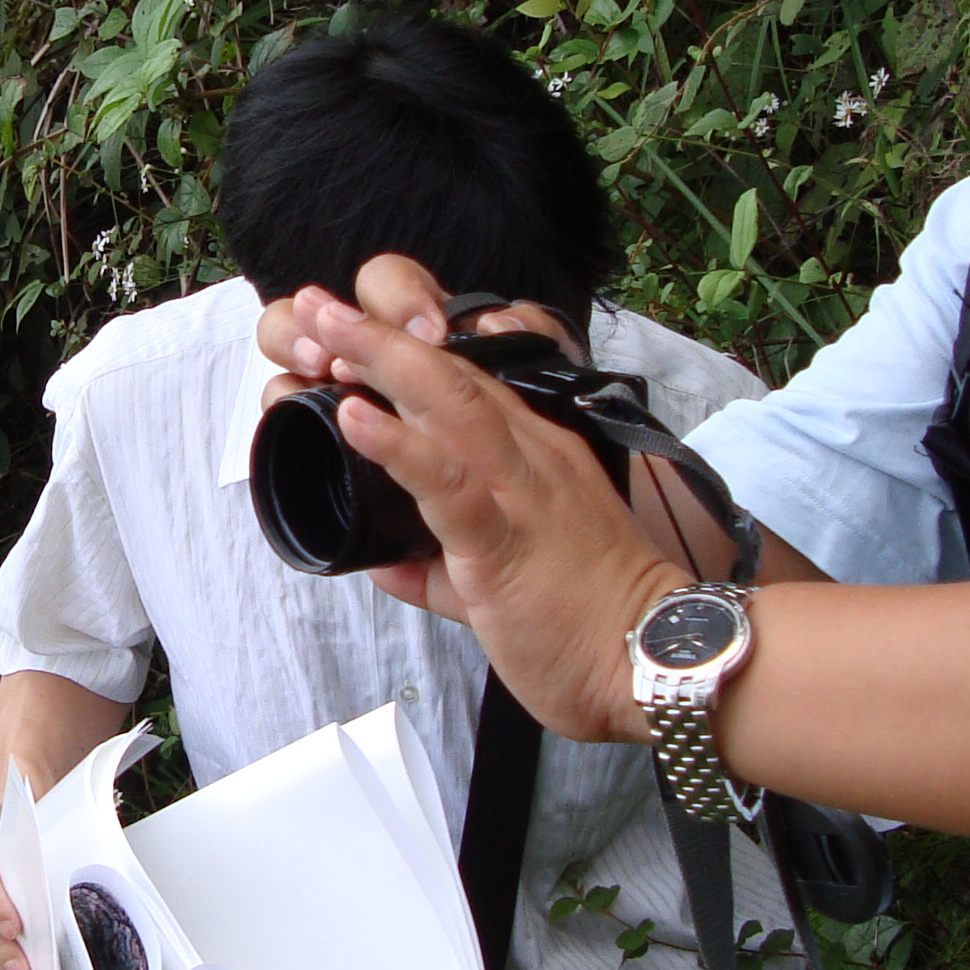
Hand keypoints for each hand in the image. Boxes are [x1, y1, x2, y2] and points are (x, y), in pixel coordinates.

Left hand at [265, 255, 684, 743]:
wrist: (651, 665)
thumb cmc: (587, 628)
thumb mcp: (497, 587)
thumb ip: (436, 568)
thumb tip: (383, 561)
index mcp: (532, 462)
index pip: (465, 387)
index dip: (403, 356)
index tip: (346, 339)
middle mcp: (528, 458)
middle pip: (450, 373)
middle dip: (379, 331)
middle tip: (318, 304)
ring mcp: (519, 491)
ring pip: (447, 402)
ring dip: (379, 358)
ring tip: (324, 327)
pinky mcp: (504, 539)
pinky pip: (447, 480)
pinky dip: (396, 443)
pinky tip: (354, 417)